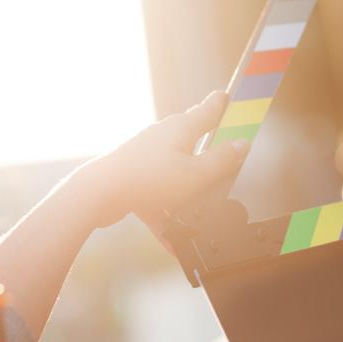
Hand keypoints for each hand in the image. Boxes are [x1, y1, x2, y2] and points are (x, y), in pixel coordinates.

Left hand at [68, 91, 249, 230]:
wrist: (99, 194)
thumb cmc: (149, 178)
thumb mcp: (196, 174)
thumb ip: (222, 160)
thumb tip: (243, 144)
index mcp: (182, 128)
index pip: (209, 110)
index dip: (221, 103)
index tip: (228, 95)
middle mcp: (163, 137)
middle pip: (191, 139)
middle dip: (207, 150)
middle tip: (225, 156)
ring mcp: (146, 156)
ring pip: (175, 173)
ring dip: (187, 193)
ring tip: (201, 215)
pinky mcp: (134, 178)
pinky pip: (156, 198)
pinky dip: (165, 217)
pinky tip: (173, 244)